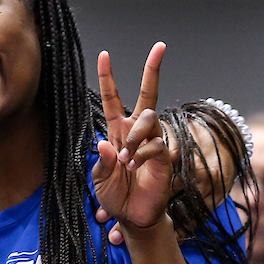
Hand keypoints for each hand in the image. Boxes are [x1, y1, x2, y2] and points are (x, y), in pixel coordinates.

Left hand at [92, 43, 172, 237]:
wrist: (133, 217)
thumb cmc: (114, 196)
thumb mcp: (99, 178)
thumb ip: (103, 161)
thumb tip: (105, 143)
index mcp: (116, 131)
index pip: (112, 99)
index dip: (108, 77)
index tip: (104, 54)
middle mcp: (136, 132)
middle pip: (148, 94)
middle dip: (153, 69)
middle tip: (160, 46)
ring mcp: (152, 142)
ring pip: (147, 119)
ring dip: (134, 137)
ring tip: (126, 161)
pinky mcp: (164, 156)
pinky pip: (154, 144)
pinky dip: (141, 155)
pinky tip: (135, 168)